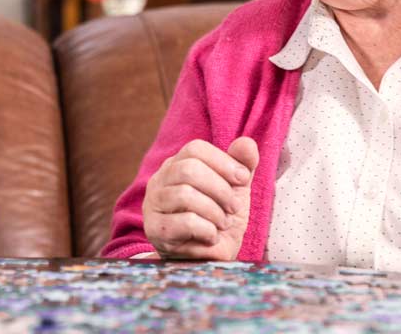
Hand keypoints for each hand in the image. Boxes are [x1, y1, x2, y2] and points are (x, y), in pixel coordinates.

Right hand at [142, 137, 258, 259]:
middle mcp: (159, 180)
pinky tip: (211, 236)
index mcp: (177, 165)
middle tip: (234, 207)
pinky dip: (207, 229)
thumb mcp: (236, 190)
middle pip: (188, 170)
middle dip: (221, 189)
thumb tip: (247, 143)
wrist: (208, 258)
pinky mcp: (155, 229)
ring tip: (223, 223)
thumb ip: (242, 165)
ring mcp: (153, 205)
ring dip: (215, 211)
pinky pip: (185, 221)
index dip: (223, 161)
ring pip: (185, 195)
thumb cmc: (219, 219)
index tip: (243, 179)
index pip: (195, 149)